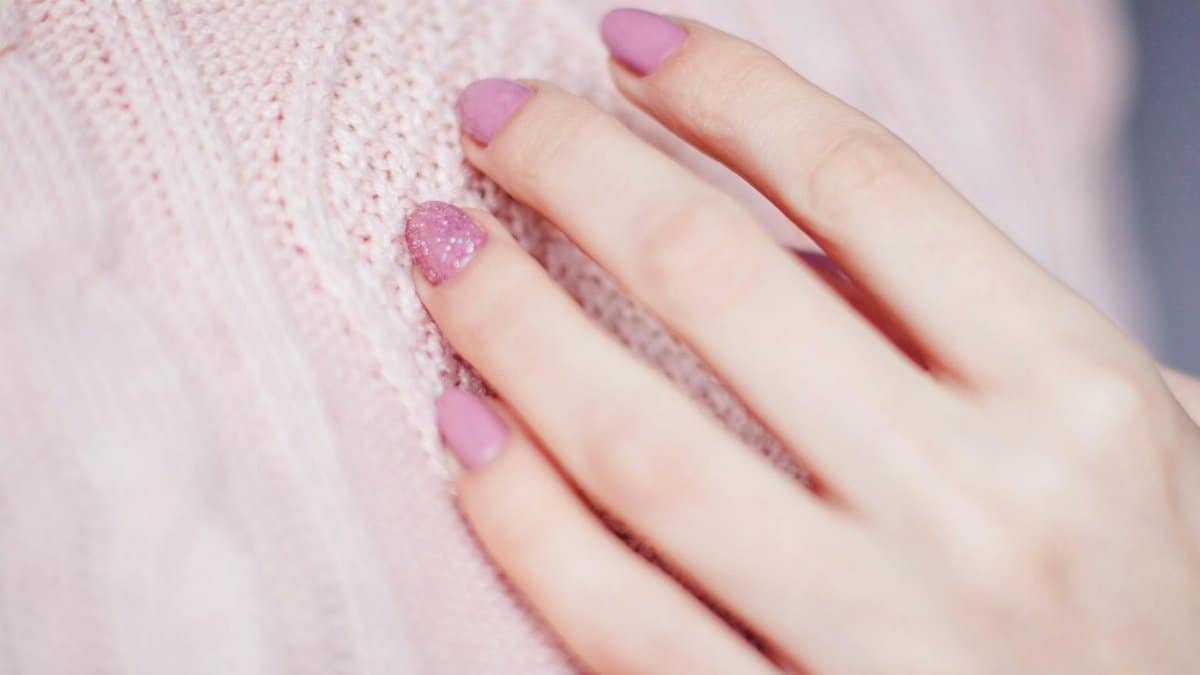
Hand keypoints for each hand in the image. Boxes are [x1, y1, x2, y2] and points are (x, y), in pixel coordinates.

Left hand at [404, 9, 1199, 673]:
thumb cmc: (1156, 603)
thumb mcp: (1130, 441)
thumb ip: (970, 330)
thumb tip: (787, 235)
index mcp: (1081, 400)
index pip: (865, 183)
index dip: (727, 88)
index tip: (627, 43)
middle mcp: (984, 507)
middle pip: (719, 279)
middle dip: (577, 170)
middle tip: (488, 117)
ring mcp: (885, 637)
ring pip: (640, 442)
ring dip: (510, 320)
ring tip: (440, 244)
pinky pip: (617, 616)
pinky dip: (519, 516)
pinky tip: (463, 427)